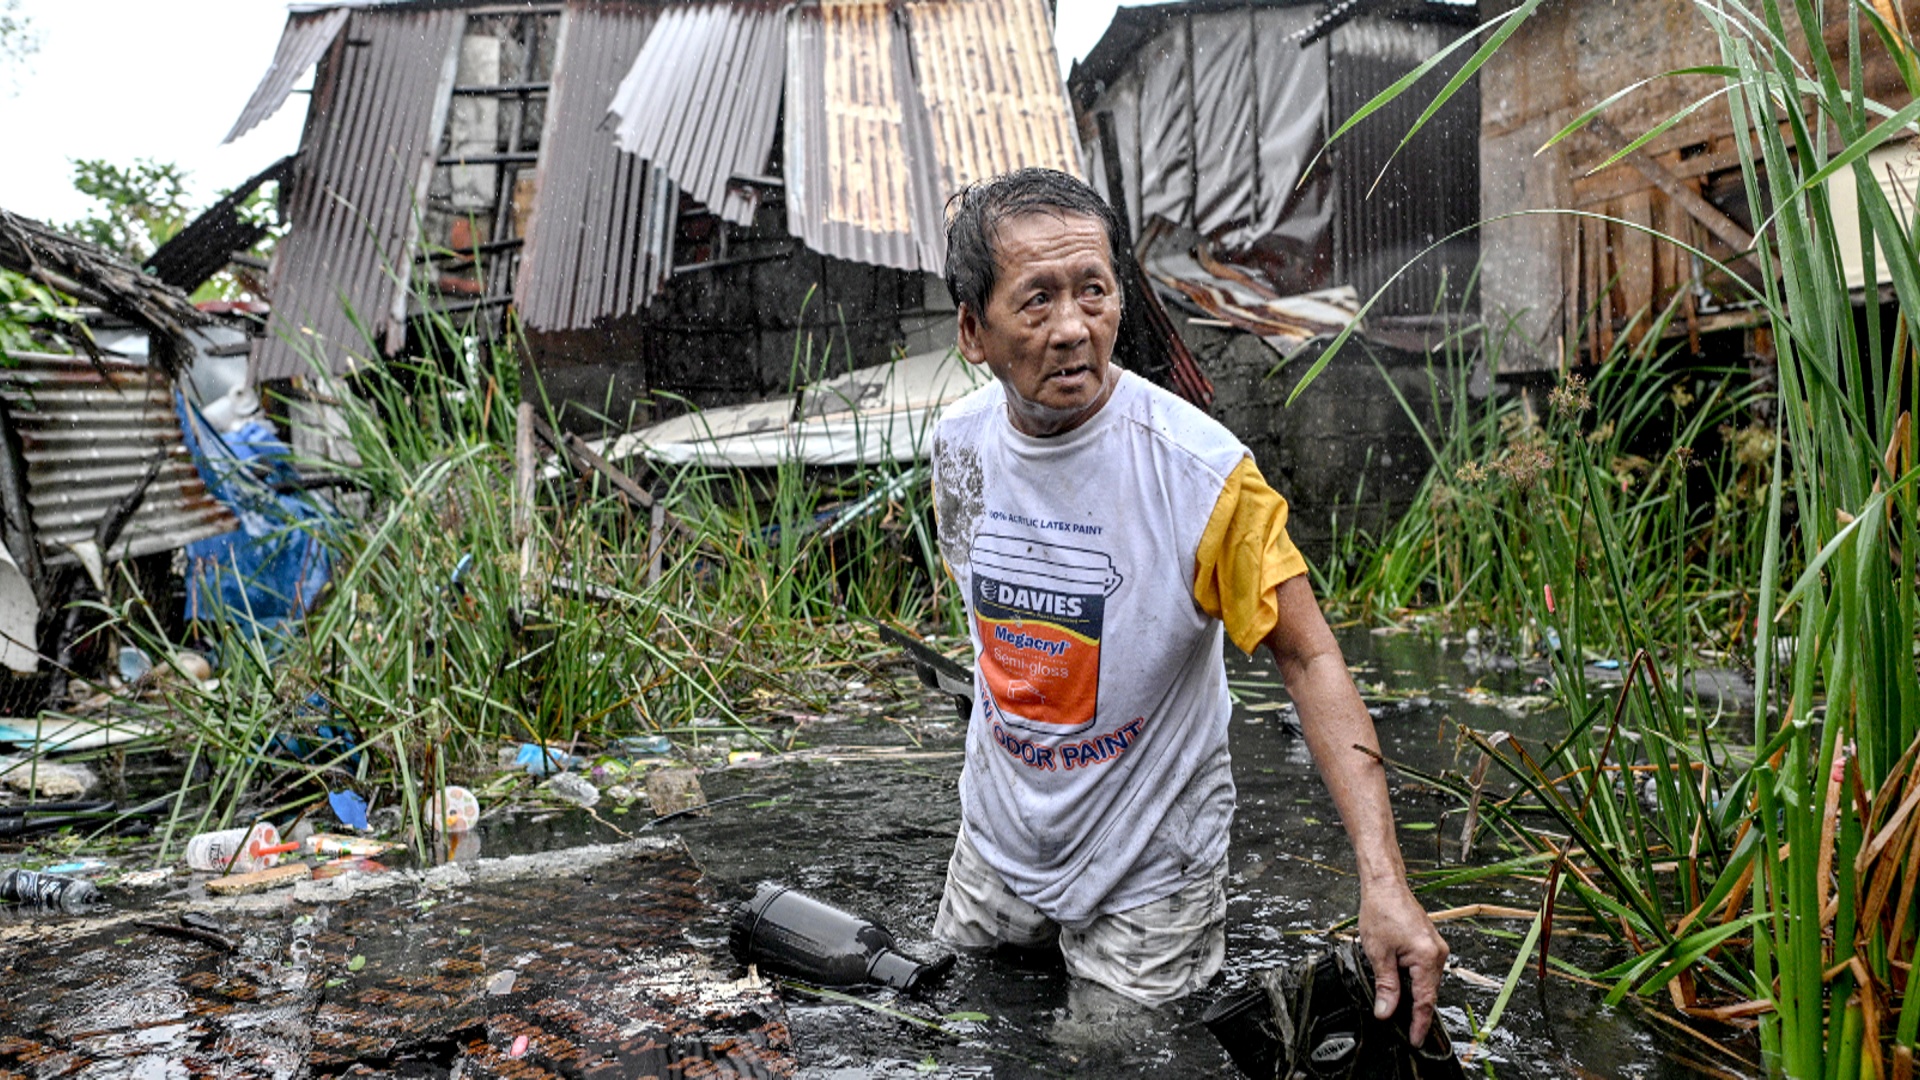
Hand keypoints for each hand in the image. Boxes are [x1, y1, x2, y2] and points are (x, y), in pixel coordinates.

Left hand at [1357, 881, 1448, 1043]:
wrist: (1385, 885)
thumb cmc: (1381, 911)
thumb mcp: (1378, 953)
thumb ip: (1386, 985)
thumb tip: (1386, 1012)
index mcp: (1427, 957)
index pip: (1425, 1000)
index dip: (1419, 1023)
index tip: (1415, 1040)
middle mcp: (1438, 954)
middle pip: (1429, 992)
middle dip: (1416, 1012)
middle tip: (1405, 1031)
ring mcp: (1437, 948)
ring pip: (1427, 982)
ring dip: (1415, 995)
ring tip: (1400, 1011)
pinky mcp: (1430, 944)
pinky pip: (1426, 970)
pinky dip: (1415, 981)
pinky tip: (1403, 987)